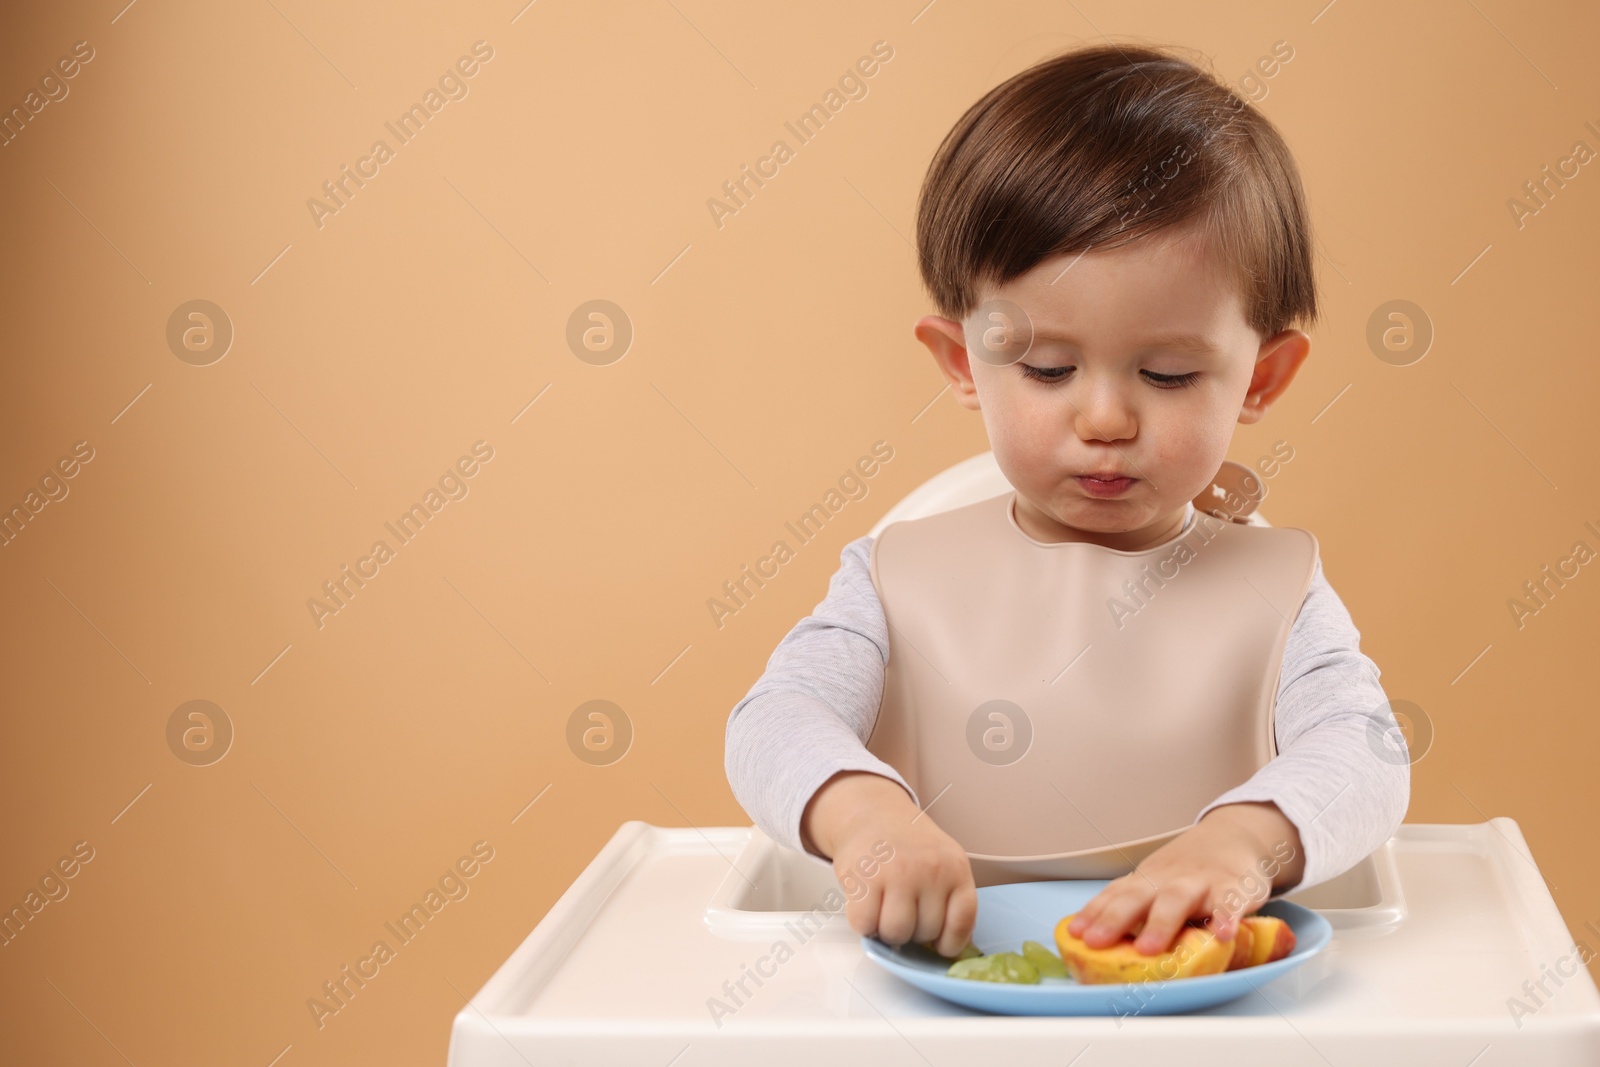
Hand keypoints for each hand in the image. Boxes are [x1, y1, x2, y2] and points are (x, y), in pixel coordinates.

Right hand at [802, 771, 977, 957]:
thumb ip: (950, 898)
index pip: (962, 922)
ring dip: (887, 931)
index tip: (939, 944)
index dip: (950, 943)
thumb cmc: (909, 846)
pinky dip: (863, 923)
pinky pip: (864, 924)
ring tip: (885, 910)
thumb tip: (945, 948)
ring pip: (896, 933)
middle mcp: (929, 869)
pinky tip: (866, 905)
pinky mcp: (864, 877)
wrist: (873, 814)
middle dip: (913, 931)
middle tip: (904, 911)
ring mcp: (896, 872)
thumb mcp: (943, 862)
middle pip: (926, 933)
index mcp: (956, 868)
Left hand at [1065, 801, 1303, 954]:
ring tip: (1148, 949)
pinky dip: (1226, 918)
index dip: (1093, 913)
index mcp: (1146, 881)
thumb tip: (1098, 939)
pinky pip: (1229, 903)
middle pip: (1137, 897)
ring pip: (1176, 899)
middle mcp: (1167, 880)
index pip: (1114, 895)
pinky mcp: (1233, 888)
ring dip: (1160, 923)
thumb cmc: (1186, 872)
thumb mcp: (1156, 883)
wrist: (1232, 835)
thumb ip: (1134, 907)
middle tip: (1096, 943)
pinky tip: (1223, 935)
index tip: (1074, 934)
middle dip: (1114, 920)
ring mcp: (1199, 883)